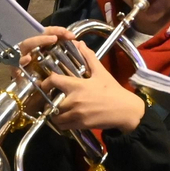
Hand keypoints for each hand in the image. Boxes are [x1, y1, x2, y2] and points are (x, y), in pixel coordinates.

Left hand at [19, 28, 145, 132]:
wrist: (124, 110)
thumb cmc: (112, 90)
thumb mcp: (101, 72)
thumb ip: (89, 57)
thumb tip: (81, 43)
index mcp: (77, 85)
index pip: (53, 81)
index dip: (45, 83)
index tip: (44, 85)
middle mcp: (73, 100)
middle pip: (51, 103)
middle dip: (49, 103)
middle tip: (51, 101)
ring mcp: (76, 114)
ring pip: (56, 117)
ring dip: (54, 115)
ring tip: (57, 112)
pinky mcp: (81, 125)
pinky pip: (64, 126)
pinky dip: (61, 124)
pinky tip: (65, 120)